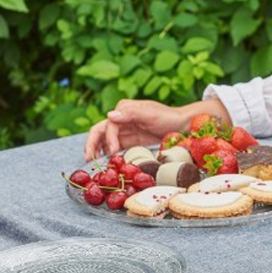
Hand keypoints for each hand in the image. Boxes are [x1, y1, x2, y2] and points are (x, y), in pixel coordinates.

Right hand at [84, 98, 231, 159]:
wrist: (182, 124)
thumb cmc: (168, 117)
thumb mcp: (151, 114)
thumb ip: (131, 113)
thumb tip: (110, 115)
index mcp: (124, 109)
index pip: (108, 124)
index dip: (108, 139)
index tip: (113, 153)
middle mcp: (121, 117)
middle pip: (100, 130)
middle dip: (92, 144)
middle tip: (89, 160)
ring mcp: (124, 129)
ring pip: (104, 139)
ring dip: (97, 150)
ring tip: (93, 163)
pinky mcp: (129, 139)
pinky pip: (114, 146)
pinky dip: (108, 154)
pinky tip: (106, 163)